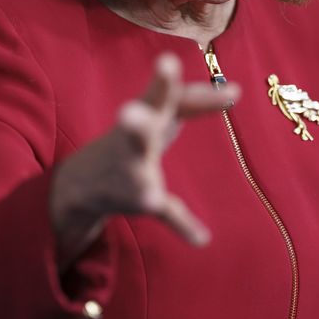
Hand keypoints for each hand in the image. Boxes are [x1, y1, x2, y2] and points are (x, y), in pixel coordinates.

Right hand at [49, 52, 238, 269]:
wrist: (82, 183)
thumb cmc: (131, 139)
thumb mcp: (159, 115)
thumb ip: (193, 102)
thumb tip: (235, 91)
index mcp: (144, 114)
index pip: (166, 98)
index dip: (186, 90)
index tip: (210, 80)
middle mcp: (134, 140)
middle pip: (142, 123)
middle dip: (145, 110)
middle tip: (143, 96)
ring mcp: (132, 171)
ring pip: (139, 174)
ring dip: (142, 182)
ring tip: (149, 193)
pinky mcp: (137, 198)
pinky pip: (164, 211)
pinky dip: (184, 225)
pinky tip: (201, 238)